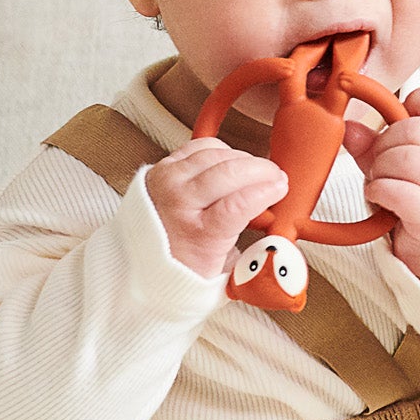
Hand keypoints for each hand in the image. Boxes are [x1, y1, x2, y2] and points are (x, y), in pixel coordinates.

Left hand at [145, 138, 289, 279]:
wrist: (137, 263)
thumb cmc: (181, 267)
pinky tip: (231, 162)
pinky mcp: (163, 168)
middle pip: (229, 171)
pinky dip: (221, 150)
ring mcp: (168, 181)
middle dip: (261, 169)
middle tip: (276, 177)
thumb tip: (277, 235)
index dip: (266, 191)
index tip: (281, 188)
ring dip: (244, 158)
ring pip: (215, 153)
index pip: (238, 204)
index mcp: (197, 235)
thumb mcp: (222, 272)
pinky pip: (199, 146)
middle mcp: (179, 202)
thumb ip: (251, 254)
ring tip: (258, 171)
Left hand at [350, 86, 419, 287]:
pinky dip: (381, 192)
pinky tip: (380, 198)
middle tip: (379, 163)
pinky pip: (402, 192)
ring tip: (380, 182)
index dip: (418, 102)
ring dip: (381, 171)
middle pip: (416, 130)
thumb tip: (348, 128)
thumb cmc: (415, 198)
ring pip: (408, 159)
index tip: (400, 118)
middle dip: (385, 145)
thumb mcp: (392, 164)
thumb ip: (371, 144)